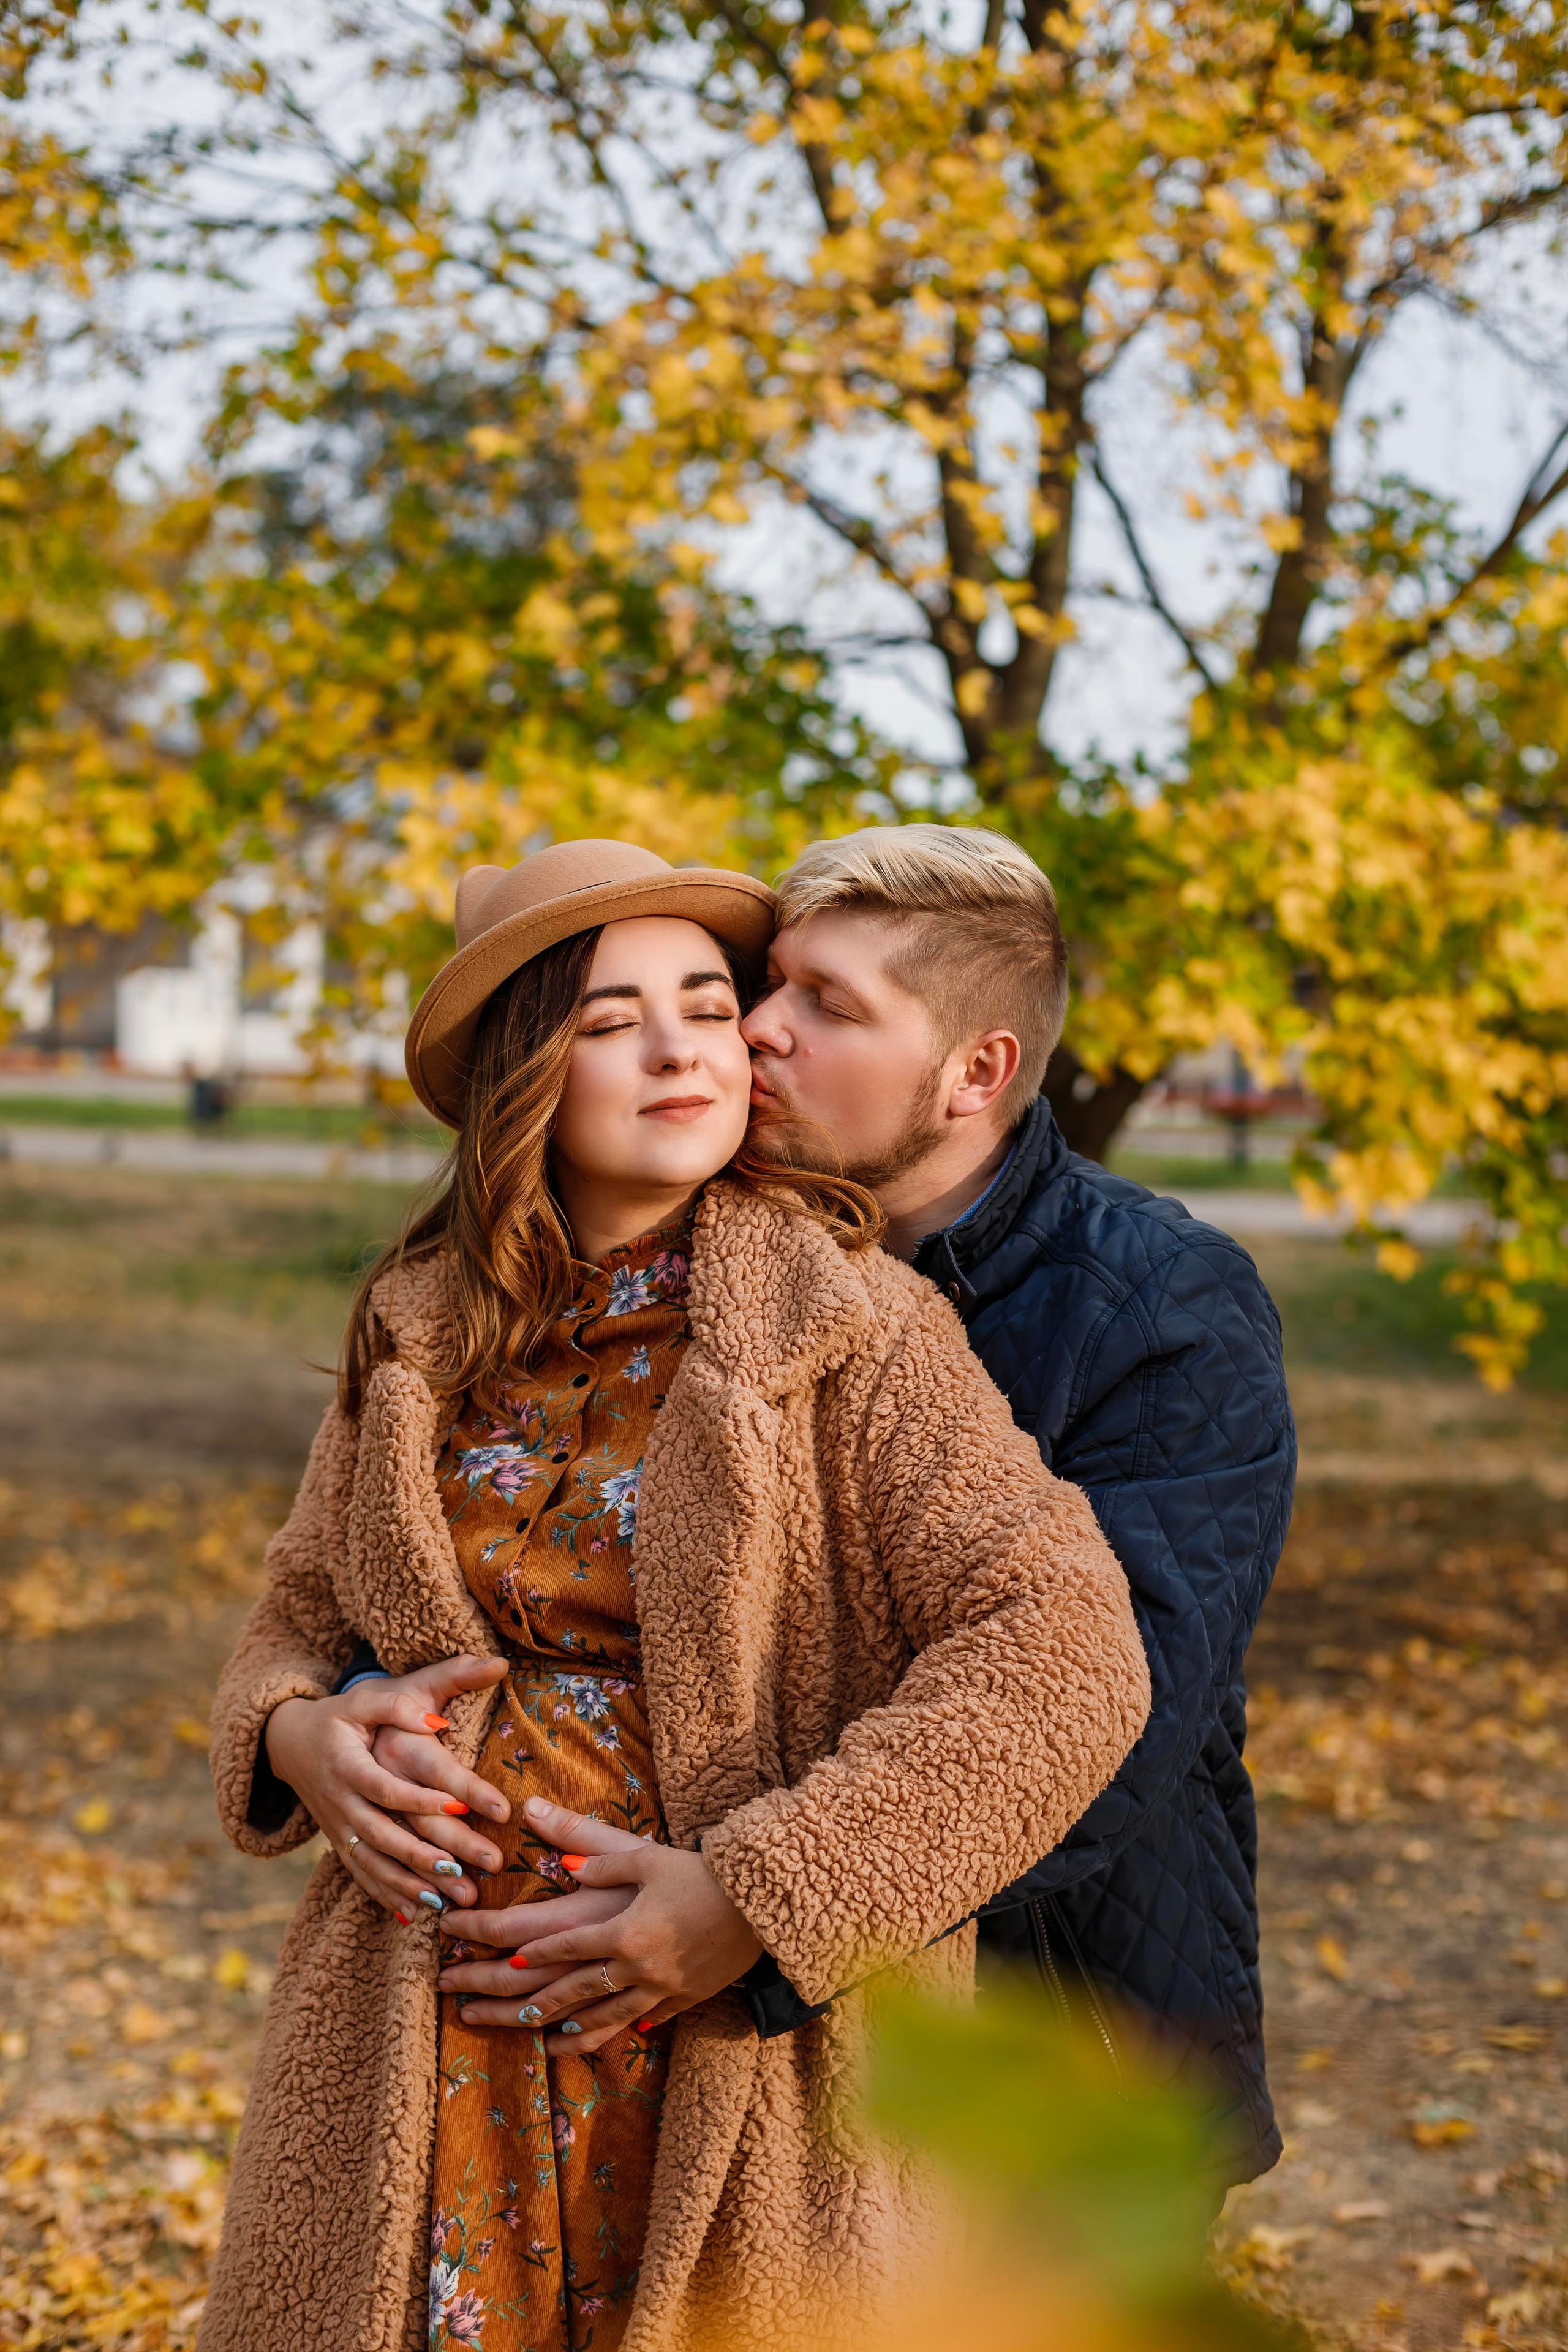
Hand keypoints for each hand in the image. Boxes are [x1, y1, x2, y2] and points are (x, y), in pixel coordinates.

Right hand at [263, 1655, 509, 1918]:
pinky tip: (414, 1915)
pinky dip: (385, 1895)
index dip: (419, 1799)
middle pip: (380, 1835)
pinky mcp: (338, 1843)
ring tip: (444, 1902)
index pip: (385, 1788)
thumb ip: (396, 1705)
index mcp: (347, 1765)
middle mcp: (339, 1802)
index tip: (460, 1806)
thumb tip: (437, 1723)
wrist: (288, 1743)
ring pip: (371, 1863)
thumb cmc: (336, 1718)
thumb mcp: (361, 1702)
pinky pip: (360, 1874)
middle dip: (420, 1856)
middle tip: (461, 1872)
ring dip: (406, 1885)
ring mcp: (336, 1827)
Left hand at [438, 1797, 762, 2053]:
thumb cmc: (704, 1874)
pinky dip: (605, 2033)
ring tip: (521, 2033)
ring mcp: (655, 1991)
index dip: (510, 1947)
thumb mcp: (647, 1855)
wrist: (765, 1908)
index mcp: (618, 1931)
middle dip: (505, 1999)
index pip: (552, 1944)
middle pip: (558, 1991)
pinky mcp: (680, 2000)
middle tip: (461, 2003)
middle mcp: (630, 1969)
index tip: (473, 1949)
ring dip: (552, 2027)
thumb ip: (596, 1851)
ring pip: (593, 2019)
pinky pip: (635, 2023)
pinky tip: (585, 2041)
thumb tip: (550, 1846)